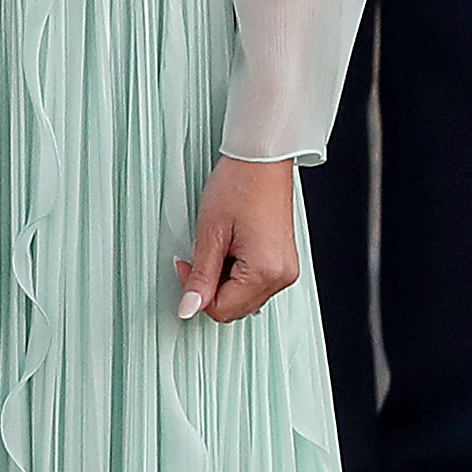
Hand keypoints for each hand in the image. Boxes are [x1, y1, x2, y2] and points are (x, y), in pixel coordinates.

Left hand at [176, 155, 301, 322]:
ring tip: (219, 248)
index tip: (186, 265)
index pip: (222, 310)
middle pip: (235, 308)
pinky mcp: (283, 262)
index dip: (195, 293)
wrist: (261, 162)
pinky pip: (254, 283)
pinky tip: (231, 249)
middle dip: (210, 289)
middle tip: (200, 256)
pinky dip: (236, 273)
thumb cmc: (239, 186)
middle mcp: (282, 275)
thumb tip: (188, 307)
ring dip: (224, 281)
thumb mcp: (210, 234)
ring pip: (243, 298)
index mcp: (265, 271)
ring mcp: (285, 269)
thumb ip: (200, 276)